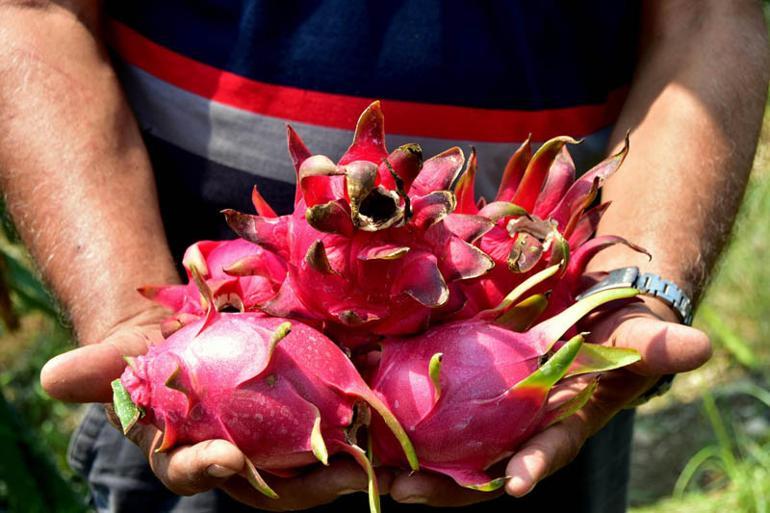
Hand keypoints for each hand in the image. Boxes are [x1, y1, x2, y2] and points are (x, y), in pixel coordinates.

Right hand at [40, 308, 384, 508]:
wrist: (187, 328)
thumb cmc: (150, 351)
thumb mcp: (123, 356)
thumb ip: (97, 370)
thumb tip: (48, 377)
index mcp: (188, 452)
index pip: (194, 471)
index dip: (207, 469)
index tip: (227, 457)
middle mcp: (240, 455)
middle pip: (273, 481)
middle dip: (308, 482)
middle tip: (342, 472)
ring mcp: (278, 436)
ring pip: (315, 457)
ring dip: (351, 457)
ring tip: (385, 453)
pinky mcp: (308, 409)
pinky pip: (337, 418)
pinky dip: (361, 415)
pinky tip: (388, 405)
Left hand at [389, 298, 711, 503]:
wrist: (578, 308)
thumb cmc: (607, 329)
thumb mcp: (629, 335)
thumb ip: (655, 344)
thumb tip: (703, 347)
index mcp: (559, 421)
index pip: (547, 449)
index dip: (534, 465)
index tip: (514, 483)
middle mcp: (515, 426)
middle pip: (478, 464)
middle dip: (445, 485)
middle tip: (406, 491)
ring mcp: (481, 410)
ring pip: (440, 444)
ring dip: (404, 459)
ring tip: (365, 468)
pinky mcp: (453, 385)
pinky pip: (419, 406)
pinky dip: (390, 414)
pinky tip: (355, 413)